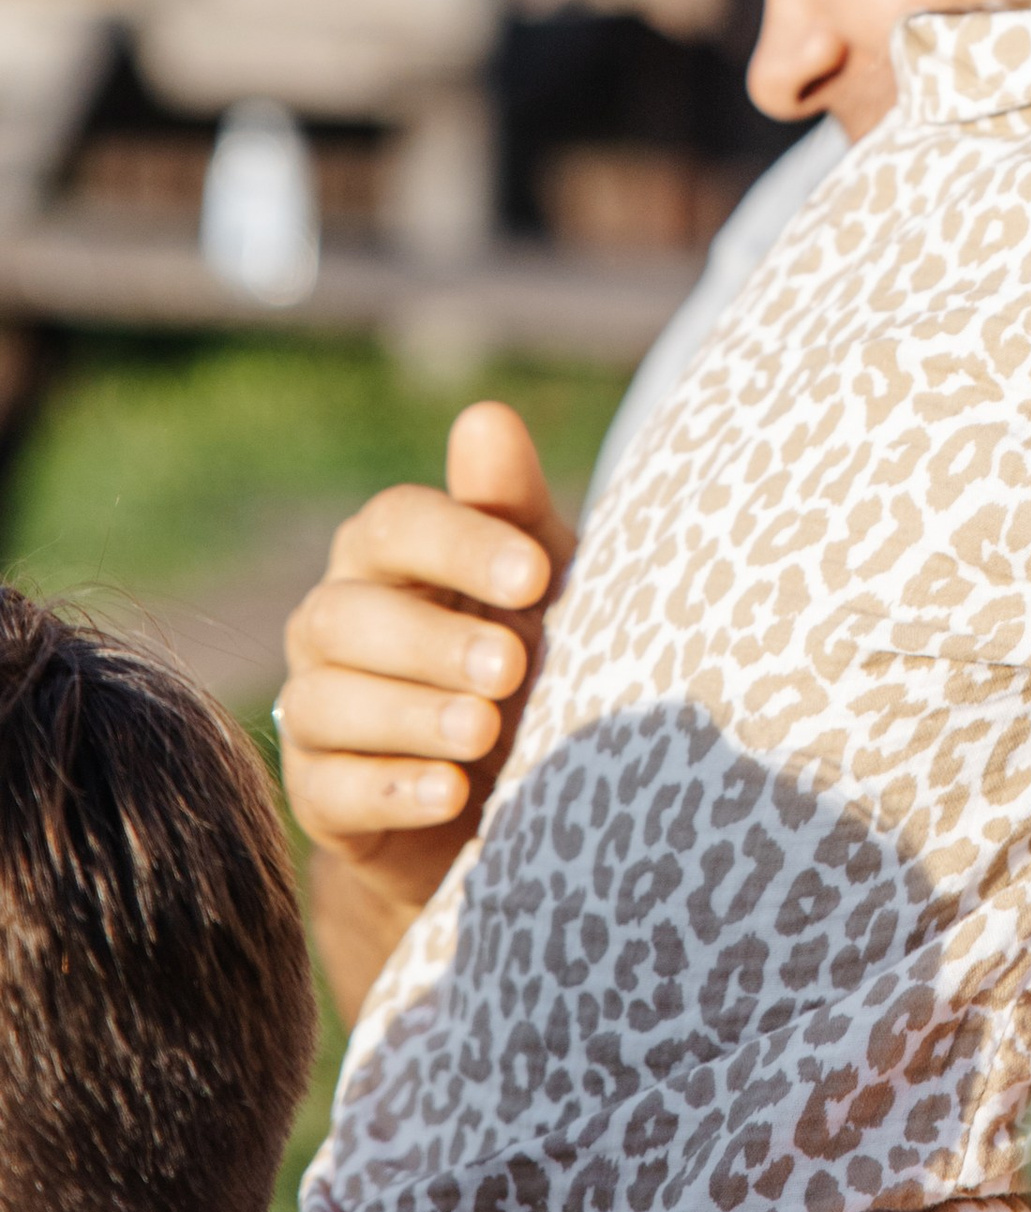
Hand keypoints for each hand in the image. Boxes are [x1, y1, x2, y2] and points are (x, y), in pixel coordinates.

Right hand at [279, 403, 573, 976]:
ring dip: (411, 716)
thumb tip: (486, 415)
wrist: (508, 785)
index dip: (461, 544)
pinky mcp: (317, 797)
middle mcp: (331, 623)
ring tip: (484, 730)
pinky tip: (448, 792)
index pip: (394, 524)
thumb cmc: (522, 652)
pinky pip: (329, 790)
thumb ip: (509, 505)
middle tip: (512, 666)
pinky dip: (391, 789)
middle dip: (433, 640)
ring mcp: (314, 710)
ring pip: (329, 702)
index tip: (535, 576)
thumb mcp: (535, 579)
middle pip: (350, 615)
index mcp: (383, 554)